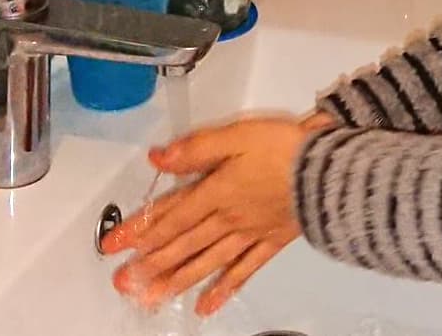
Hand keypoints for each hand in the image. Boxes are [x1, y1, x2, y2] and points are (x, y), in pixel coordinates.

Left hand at [101, 112, 335, 315]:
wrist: (329, 173)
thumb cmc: (284, 150)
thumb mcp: (237, 135)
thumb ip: (196, 148)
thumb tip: (158, 158)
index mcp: (215, 192)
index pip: (169, 215)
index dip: (139, 229)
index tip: (113, 245)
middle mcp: (226, 220)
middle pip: (181, 244)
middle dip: (150, 263)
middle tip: (122, 282)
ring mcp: (248, 236)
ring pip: (205, 263)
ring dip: (175, 281)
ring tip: (151, 299)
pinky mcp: (270, 244)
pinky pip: (242, 272)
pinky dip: (223, 290)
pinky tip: (206, 306)